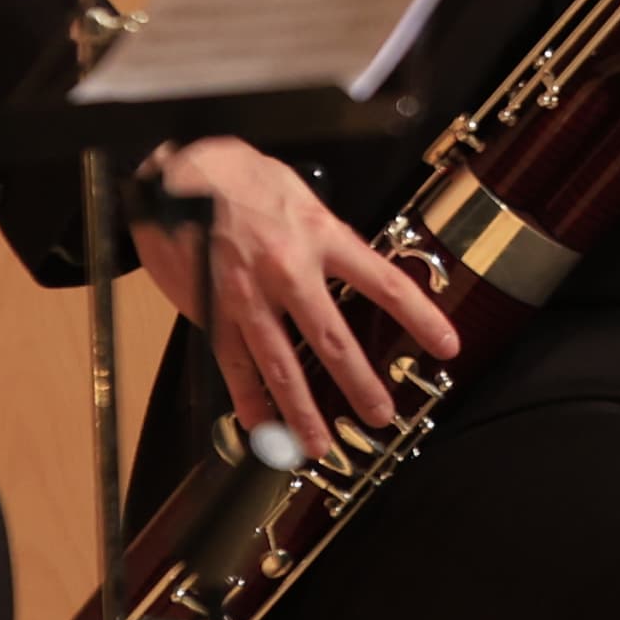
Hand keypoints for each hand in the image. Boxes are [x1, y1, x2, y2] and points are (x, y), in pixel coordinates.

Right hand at [132, 135, 461, 466]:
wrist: (173, 174)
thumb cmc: (237, 175)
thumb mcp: (298, 189)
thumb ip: (325, 231)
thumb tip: (348, 263)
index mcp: (321, 235)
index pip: (385, 283)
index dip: (421, 318)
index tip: (446, 345)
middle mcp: (289, 272)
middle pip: (333, 340)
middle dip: (360, 384)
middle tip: (380, 415)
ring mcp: (248, 297)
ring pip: (281, 365)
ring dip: (301, 410)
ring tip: (320, 444)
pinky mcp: (212, 311)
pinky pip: (234, 364)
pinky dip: (247, 400)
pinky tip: (261, 428)